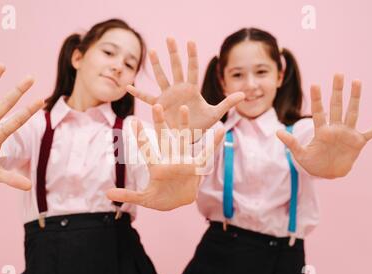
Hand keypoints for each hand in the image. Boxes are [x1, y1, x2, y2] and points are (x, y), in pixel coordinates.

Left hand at [106, 104, 224, 210]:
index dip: (140, 136)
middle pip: (164, 137)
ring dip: (184, 125)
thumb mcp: (144, 199)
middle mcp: (169, 158)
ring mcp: (183, 161)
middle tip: (157, 105)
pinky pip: (207, 153)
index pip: (146, 148)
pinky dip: (214, 143)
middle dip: (160, 123)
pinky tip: (220, 130)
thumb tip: (107, 194)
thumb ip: (127, 195)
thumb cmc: (160, 198)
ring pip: (183, 139)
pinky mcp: (196, 167)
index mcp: (156, 166)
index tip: (133, 121)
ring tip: (184, 108)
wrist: (178, 203)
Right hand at [127, 38, 244, 134]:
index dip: (192, 55)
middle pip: (176, 68)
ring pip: (161, 77)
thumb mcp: (216, 114)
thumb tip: (243, 95)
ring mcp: (168, 96)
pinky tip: (128, 87)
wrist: (189, 136)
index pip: (192, 68)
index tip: (191, 41)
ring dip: (157, 66)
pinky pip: (147, 98)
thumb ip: (227, 103)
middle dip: (173, 53)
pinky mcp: (159, 105)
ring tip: (152, 52)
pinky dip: (138, 93)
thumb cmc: (202, 125)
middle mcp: (178, 89)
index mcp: (192, 89)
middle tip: (170, 38)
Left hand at [277, 74, 371, 178]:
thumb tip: (277, 132)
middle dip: (337, 90)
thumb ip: (291, 143)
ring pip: (352, 112)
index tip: (315, 84)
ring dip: (355, 98)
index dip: (317, 99)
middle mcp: (335, 128)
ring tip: (356, 82)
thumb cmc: (312, 164)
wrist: (327, 173)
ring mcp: (347, 133)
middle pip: (336, 106)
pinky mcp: (358, 142)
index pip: (319, 112)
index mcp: (321, 131)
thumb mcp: (300, 155)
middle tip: (338, 74)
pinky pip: (370, 132)